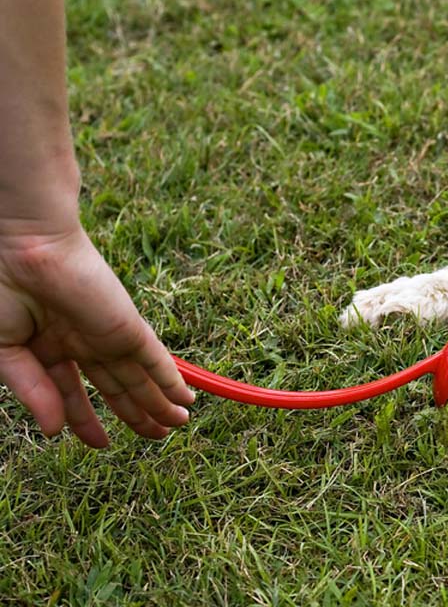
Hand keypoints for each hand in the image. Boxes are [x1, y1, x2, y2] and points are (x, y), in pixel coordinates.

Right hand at [0, 225, 193, 447]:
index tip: (102, 443)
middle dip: (137, 413)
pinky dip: (171, 380)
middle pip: (117, 386)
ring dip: (160, 402)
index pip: (74, 392)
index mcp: (49, 347)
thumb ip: (33, 391)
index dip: (87, 420)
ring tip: (178, 424)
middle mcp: (83, 342)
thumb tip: (54, 431)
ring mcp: (107, 334)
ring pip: (140, 378)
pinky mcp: (127, 326)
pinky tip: (184, 398)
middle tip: (158, 436)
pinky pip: (155, 359)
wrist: (23, 250)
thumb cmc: (2, 292)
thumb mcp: (7, 352)